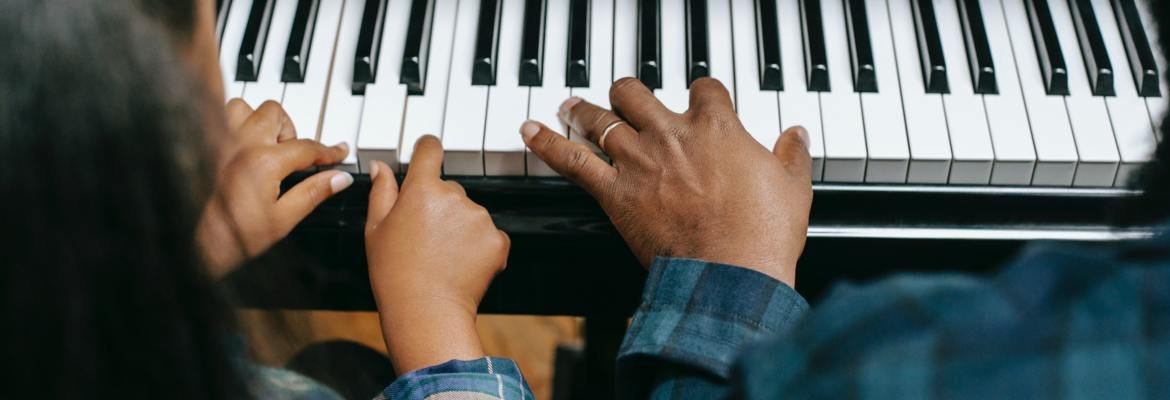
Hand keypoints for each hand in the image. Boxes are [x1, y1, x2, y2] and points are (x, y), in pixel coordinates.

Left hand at [197, 99, 352, 276]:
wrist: (190, 246)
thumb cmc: (230, 238)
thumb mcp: (282, 220)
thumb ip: (313, 193)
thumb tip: (338, 179)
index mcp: (264, 162)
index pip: (307, 147)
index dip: (328, 151)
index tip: (339, 153)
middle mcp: (240, 144)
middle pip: (276, 114)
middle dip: (291, 131)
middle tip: (293, 156)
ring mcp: (217, 142)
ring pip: (245, 107)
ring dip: (260, 121)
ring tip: (266, 145)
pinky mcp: (201, 147)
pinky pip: (218, 119)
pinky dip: (234, 125)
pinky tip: (240, 147)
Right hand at [365, 136, 509, 372]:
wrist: (426, 311)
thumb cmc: (395, 274)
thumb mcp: (376, 229)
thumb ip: (381, 191)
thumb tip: (381, 166)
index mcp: (422, 189)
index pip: (430, 149)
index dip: (427, 150)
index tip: (426, 154)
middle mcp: (455, 196)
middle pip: (450, 188)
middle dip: (439, 205)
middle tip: (423, 237)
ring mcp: (480, 218)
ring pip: (470, 212)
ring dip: (460, 226)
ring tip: (441, 255)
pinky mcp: (498, 240)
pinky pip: (489, 235)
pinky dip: (479, 246)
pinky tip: (460, 264)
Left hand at [520, 78, 810, 286]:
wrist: (731, 274)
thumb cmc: (764, 235)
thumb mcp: (793, 187)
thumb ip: (792, 156)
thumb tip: (797, 135)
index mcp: (717, 127)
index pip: (704, 89)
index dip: (701, 92)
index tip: (700, 99)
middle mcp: (672, 134)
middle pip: (638, 93)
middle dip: (628, 93)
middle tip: (622, 97)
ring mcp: (640, 161)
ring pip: (602, 119)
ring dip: (584, 109)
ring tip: (571, 104)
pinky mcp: (615, 193)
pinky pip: (572, 160)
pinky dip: (548, 143)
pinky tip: (530, 130)